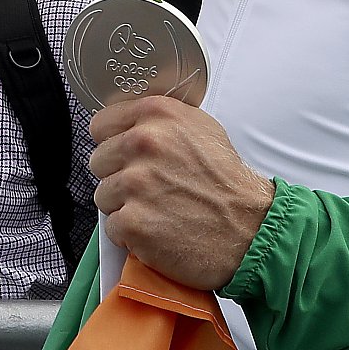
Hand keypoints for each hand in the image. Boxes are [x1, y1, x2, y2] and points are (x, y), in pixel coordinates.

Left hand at [88, 96, 274, 291]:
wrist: (250, 229)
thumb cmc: (228, 184)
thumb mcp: (201, 129)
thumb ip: (160, 122)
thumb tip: (129, 124)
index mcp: (157, 114)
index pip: (101, 125)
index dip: (114, 144)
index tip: (128, 158)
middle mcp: (143, 144)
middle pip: (98, 161)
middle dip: (119, 176)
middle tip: (151, 189)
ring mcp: (135, 184)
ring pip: (102, 195)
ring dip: (125, 207)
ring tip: (159, 210)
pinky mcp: (132, 222)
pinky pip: (112, 227)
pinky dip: (131, 235)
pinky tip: (158, 229)